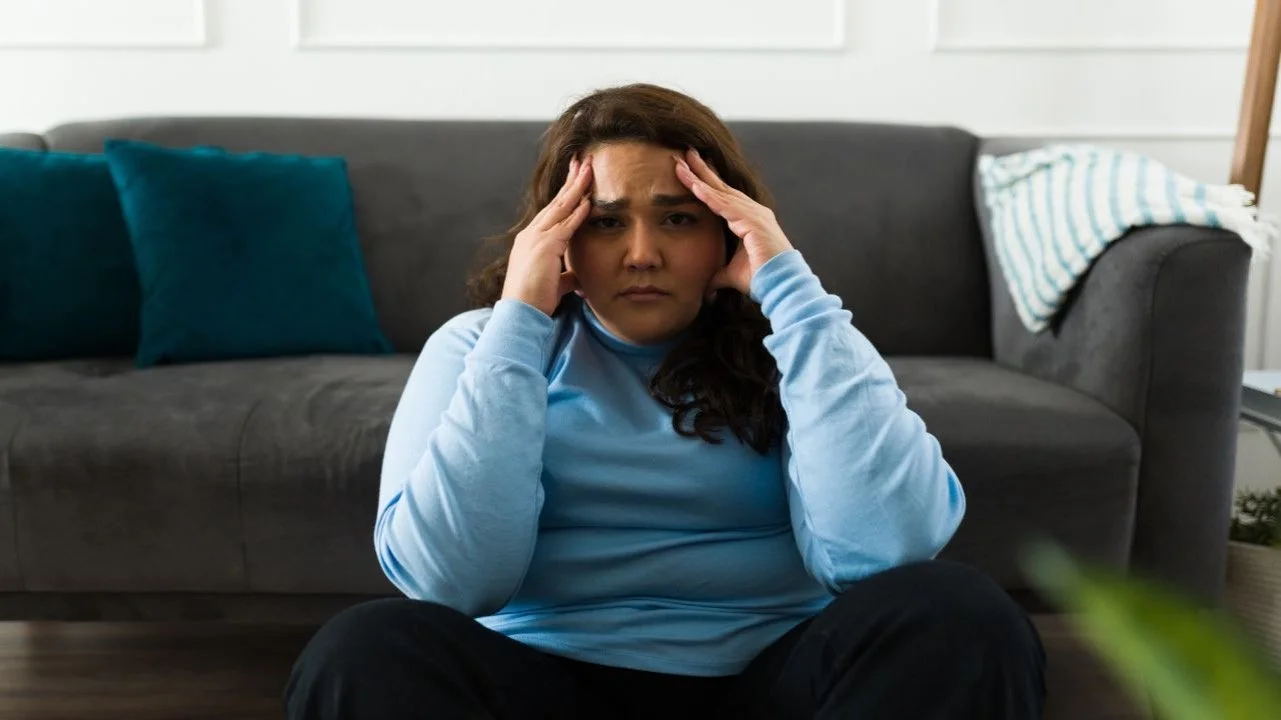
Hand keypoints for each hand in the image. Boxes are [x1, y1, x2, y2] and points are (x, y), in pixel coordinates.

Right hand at [501, 155, 591, 316]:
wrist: (520, 313)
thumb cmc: (534, 301)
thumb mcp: (553, 284)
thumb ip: (565, 276)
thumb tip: (577, 278)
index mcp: (531, 241)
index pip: (552, 212)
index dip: (566, 195)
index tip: (576, 180)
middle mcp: (531, 234)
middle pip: (556, 202)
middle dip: (571, 180)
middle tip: (583, 160)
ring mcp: (536, 238)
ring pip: (560, 207)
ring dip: (576, 187)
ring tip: (589, 168)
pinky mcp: (545, 247)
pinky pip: (565, 225)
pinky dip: (577, 212)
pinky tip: (588, 200)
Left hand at [674, 148, 793, 296]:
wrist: (780, 285)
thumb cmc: (761, 279)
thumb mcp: (732, 274)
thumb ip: (718, 276)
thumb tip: (706, 288)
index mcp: (750, 219)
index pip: (723, 197)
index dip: (705, 183)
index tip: (688, 170)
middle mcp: (753, 211)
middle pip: (721, 187)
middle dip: (702, 170)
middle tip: (684, 154)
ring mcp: (754, 214)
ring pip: (720, 192)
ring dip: (699, 177)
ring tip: (681, 163)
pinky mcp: (752, 221)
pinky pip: (724, 205)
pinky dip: (708, 195)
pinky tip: (694, 185)